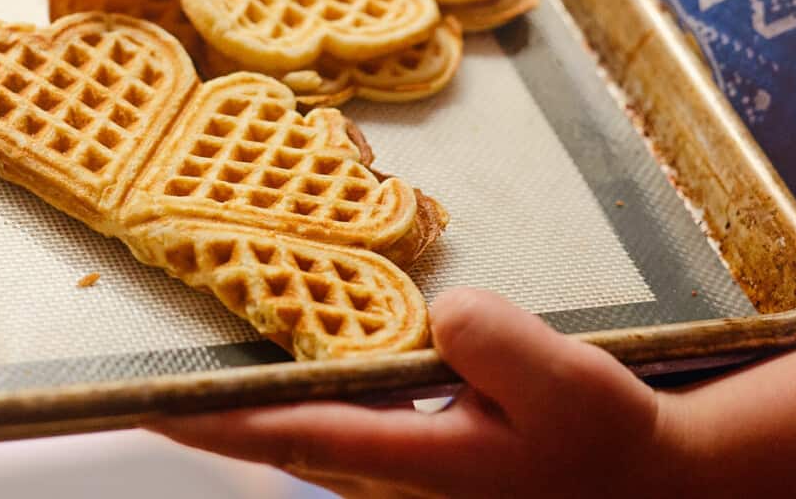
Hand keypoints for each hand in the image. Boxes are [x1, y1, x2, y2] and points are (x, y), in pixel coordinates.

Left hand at [146, 289, 679, 497]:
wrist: (643, 487)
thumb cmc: (605, 440)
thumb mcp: (565, 384)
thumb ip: (496, 346)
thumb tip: (435, 315)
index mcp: (421, 464)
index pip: (297, 435)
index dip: (220, 419)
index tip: (152, 402)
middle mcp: (398, 482)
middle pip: (284, 442)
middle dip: (216, 416)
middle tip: (159, 379)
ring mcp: (406, 484)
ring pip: (308, 441)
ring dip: (254, 412)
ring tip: (210, 372)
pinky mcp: (421, 470)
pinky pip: (340, 435)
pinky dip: (304, 406)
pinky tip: (305, 373)